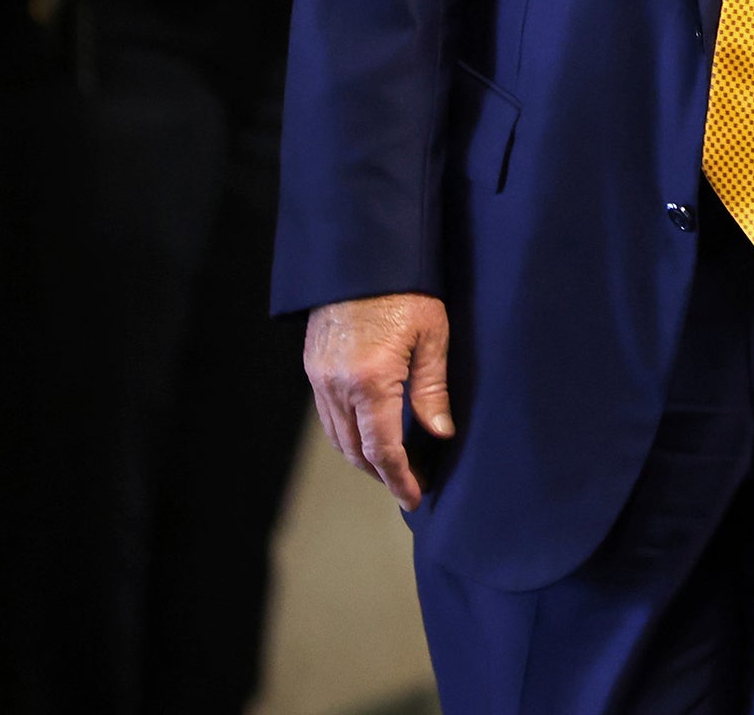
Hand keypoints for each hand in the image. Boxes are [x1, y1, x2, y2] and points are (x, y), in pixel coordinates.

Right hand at [305, 292, 451, 509]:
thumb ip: (433, 388)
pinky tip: (368, 430)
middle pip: (355, 450)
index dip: (399, 479)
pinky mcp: (313, 364)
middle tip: (408, 483)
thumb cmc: (405, 288)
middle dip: (381, 473)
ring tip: (391, 464)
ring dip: (361, 456)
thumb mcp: (432, 335)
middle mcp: (337, 385)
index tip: (413, 498)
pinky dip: (347, 432)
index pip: (382, 449)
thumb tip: (440, 433)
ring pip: (337, 435)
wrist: (361, 253)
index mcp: (370, 381)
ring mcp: (320, 376)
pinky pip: (327, 414)